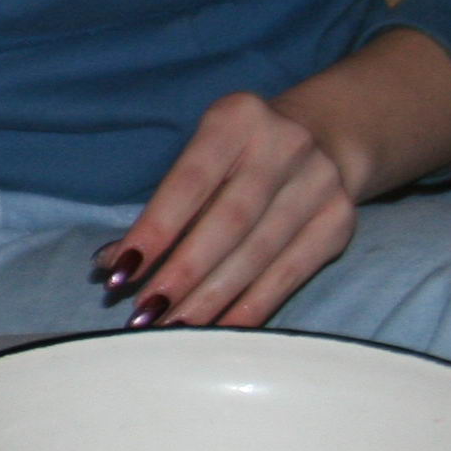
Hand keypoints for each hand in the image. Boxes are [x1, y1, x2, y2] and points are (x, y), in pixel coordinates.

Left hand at [98, 32, 450, 329]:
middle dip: (183, 274)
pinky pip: (289, 275)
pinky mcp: (339, 222)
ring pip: (258, 255)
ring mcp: (319, 184)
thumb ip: (162, 206)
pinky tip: (217, 331)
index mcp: (236, 119)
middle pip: (228, 223)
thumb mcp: (201, 157)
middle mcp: (283, 145)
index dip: (155, 231)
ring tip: (173, 329)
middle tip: (145, 313)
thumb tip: (111, 263)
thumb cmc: (237, 155)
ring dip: (211, 300)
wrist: (324, 136)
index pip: (189, 183)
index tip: (120, 272)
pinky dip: (249, 308)